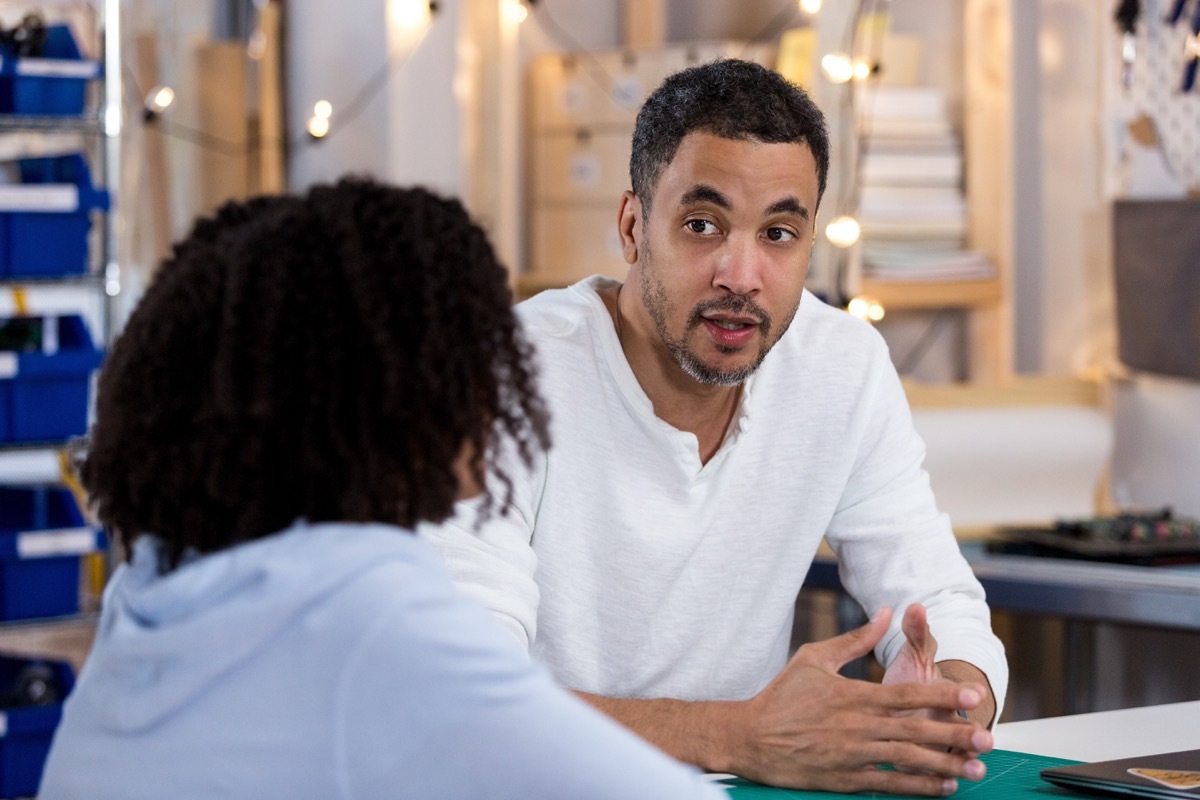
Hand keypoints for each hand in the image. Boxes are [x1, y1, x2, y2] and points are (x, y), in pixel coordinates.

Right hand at [729, 607, 991, 795]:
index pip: (907, 695)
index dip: (943, 695)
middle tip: (988, 737)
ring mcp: (853, 754)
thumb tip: (886, 612)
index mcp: (854, 695)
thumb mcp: (815, 657)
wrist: (750, 737)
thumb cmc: (782, 695)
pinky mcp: (846, 778)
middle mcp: (858, 726)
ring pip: (908, 760)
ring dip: (945, 765)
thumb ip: (855, 639)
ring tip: (975, 768)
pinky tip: (942, 787)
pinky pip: (889, 784)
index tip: (972, 695)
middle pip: (916, 730)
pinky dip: (918, 787)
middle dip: (955, 733)